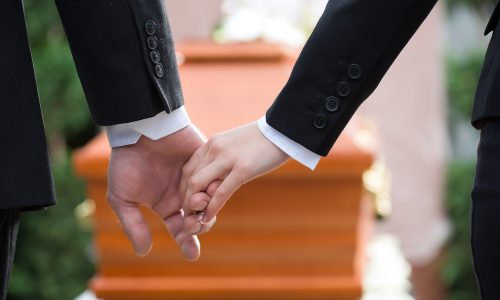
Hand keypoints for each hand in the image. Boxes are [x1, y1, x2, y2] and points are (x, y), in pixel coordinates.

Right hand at [107, 125, 208, 260]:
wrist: (138, 130)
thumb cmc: (127, 162)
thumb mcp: (123, 197)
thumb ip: (133, 225)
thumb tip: (144, 252)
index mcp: (166, 204)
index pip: (181, 229)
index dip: (187, 242)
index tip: (193, 255)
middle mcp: (183, 194)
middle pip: (200, 218)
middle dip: (199, 226)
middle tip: (193, 223)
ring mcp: (196, 178)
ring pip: (210, 201)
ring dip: (206, 207)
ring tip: (197, 203)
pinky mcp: (206, 161)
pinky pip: (216, 178)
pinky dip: (214, 187)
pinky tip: (208, 191)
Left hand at [181, 122, 288, 232]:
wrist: (282, 129)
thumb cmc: (262, 140)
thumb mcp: (235, 145)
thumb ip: (223, 158)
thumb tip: (218, 176)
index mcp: (212, 143)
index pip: (188, 168)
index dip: (184, 187)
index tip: (188, 201)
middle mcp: (215, 149)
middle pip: (189, 178)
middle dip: (186, 198)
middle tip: (188, 214)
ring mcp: (228, 158)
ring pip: (198, 184)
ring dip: (194, 205)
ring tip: (195, 219)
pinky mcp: (243, 169)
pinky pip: (221, 192)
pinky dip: (212, 207)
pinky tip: (208, 218)